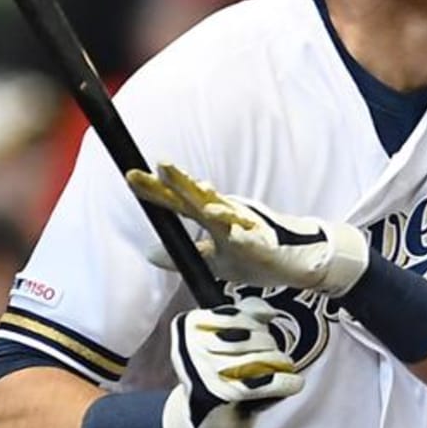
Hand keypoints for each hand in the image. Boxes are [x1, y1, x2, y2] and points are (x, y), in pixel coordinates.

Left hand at [130, 161, 369, 294]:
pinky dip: (245, 235)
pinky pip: (254, 239)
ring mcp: (247, 227)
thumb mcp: (211, 259)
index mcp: (213, 218)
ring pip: (226, 212)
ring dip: (213, 204)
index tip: (131, 176)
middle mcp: (227, 216)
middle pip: (197, 198)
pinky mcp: (265, 244)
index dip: (156, 191)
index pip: (179, 202)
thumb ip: (181, 253)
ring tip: (200, 197)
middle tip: (158, 165)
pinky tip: (236, 234)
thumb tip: (148, 252)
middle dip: (178, 182)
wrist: (295, 262)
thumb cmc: (253, 257)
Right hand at [163, 297, 304, 427]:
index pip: (235, 313)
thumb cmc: (222, 371)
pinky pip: (259, 384)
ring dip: (279, 362)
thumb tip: (268, 312)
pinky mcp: (216, 397)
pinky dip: (283, 383)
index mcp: (188, 326)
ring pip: (256, 358)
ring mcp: (201, 372)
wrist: (207, 418)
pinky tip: (294, 383)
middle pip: (248, 334)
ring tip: (284, 367)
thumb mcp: (229, 335)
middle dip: (269, 343)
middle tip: (272, 356)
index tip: (259, 333)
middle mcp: (189, 347)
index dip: (255, 323)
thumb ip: (247, 313)